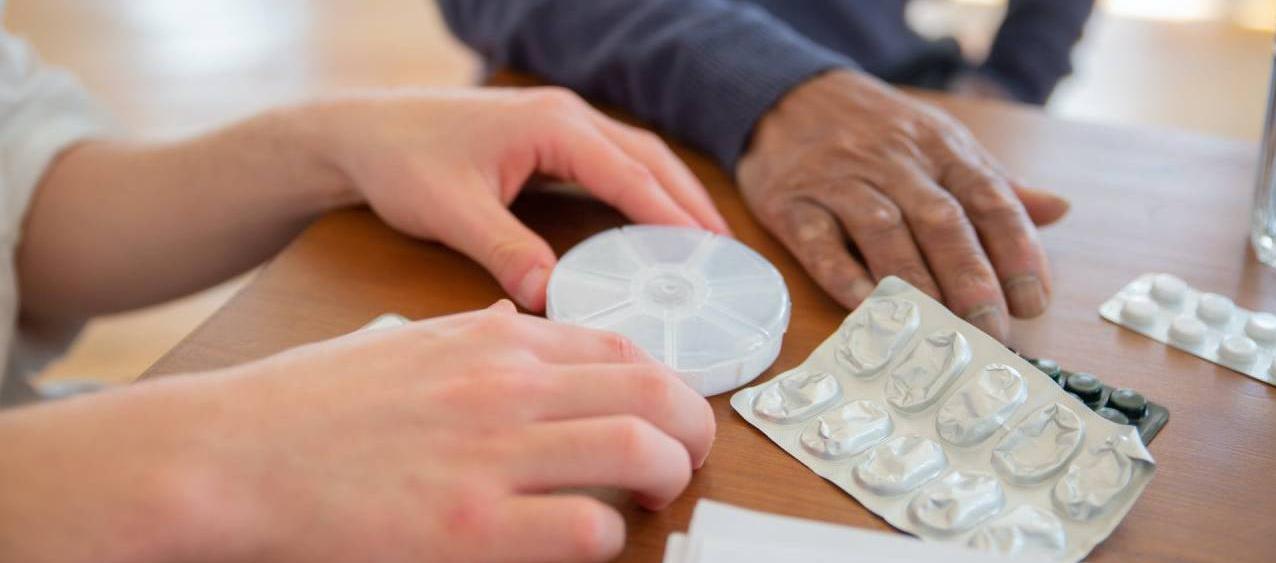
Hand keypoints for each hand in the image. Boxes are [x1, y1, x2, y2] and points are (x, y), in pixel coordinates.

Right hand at [0, 302, 713, 562]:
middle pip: (653, 391)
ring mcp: (490, 456)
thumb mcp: (398, 340)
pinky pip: (585, 529)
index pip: (620, 344)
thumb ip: (469, 331)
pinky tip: (589, 538)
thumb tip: (517, 321)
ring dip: (668, 476)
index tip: (667, 410)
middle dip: (693, 427)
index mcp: (491, 341)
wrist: (229, 454)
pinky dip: (607, 536)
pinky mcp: (469, 528)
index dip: (665, 381)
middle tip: (689, 456)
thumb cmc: (306, 403)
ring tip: (656, 496)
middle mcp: (505, 387)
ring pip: (638, 450)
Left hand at [299, 88, 728, 309]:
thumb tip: (548, 296)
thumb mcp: (452, 211)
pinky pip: (611, 162)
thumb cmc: (400, 159)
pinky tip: (651, 221)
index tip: (707, 250)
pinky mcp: (547, 139)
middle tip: (726, 249)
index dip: (671, 215)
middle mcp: (563, 116)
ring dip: (672, 193)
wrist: (360, 133)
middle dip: (691, 201)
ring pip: (635, 155)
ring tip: (705, 237)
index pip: (628, 174)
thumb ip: (504, 251)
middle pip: (648, 157)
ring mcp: (557, 123)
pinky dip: (641, 189)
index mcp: (550, 125)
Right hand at [737, 70, 1068, 339]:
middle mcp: (893, 163)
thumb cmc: (876, 131)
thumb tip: (1057, 210)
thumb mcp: (939, 142)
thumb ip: (993, 183)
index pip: (988, 199)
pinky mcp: (792, 204)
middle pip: (940, 222)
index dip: (1016, 251)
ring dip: (915, 284)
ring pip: (884, 232)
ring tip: (939, 330)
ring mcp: (840, 182)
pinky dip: (844, 276)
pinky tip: (867, 308)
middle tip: (991, 330)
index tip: (1033, 301)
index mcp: (940, 148)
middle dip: (970, 280)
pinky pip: (820, 243)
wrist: (789, 97)